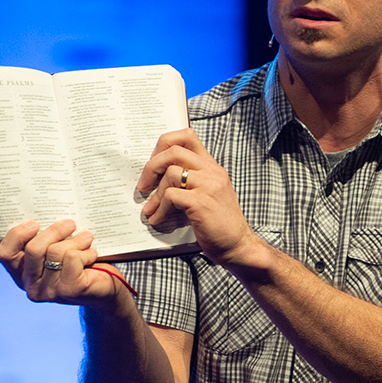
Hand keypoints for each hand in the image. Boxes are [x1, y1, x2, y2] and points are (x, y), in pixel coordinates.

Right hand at [0, 219, 129, 308]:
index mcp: (22, 273)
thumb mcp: (55, 251)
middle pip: (33, 249)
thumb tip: (46, 209)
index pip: (5, 253)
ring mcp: (49, 291)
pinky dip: (85, 252)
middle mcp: (31, 285)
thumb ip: (44, 239)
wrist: (105, 290)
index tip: (35, 223)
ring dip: (75, 240)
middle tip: (70, 223)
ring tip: (86, 238)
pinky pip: (73, 258)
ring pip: (55, 252)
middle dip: (54, 231)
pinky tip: (92, 254)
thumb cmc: (78, 266)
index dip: (17, 235)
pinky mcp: (69, 290)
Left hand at [138, 129, 257, 266]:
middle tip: (144, 185)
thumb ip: (191, 181)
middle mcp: (212, 172)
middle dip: (151, 167)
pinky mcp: (201, 203)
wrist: (237, 245)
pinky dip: (160, 209)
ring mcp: (208, 186)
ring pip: (171, 173)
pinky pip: (171, 196)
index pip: (187, 136)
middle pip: (174, 150)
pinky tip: (158, 219)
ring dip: (155, 194)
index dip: (165, 144)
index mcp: (212, 167)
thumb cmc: (219, 224)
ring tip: (151, 208)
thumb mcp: (208, 194)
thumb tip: (158, 178)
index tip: (154, 162)